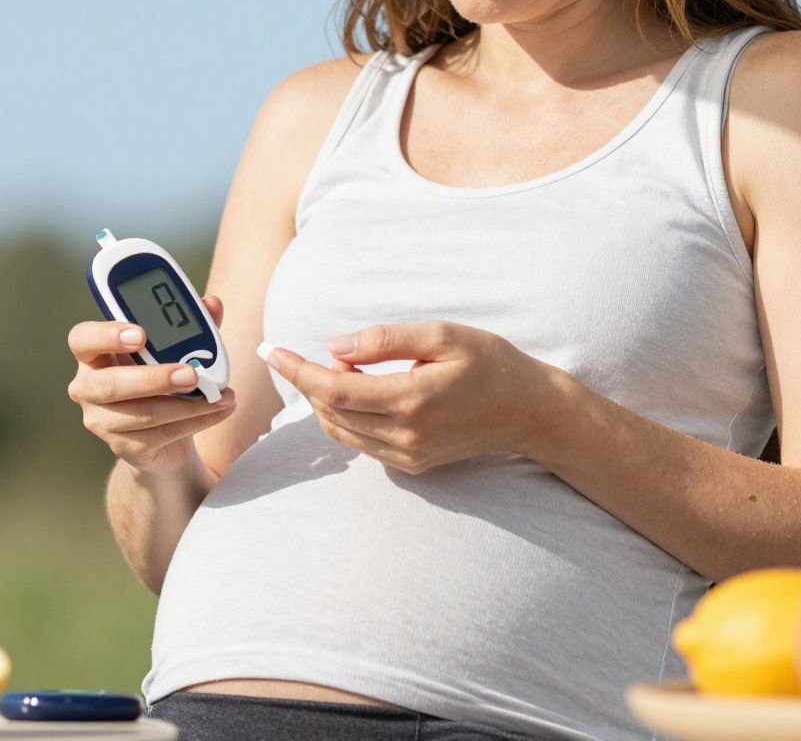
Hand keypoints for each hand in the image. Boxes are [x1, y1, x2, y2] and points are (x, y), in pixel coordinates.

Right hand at [67, 294, 237, 472]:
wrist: (164, 436)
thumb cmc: (163, 380)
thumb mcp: (176, 349)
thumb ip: (191, 326)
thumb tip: (212, 304)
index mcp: (94, 354)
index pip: (83, 339)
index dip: (107, 335)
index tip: (142, 334)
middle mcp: (88, 387)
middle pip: (110, 384)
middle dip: (154, 378)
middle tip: (192, 375)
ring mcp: (102, 420)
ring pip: (142, 413)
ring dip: (188, 405)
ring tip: (220, 395)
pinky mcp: (123, 446)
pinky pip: (160, 435)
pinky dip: (196, 421)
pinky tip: (219, 410)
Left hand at [262, 321, 560, 474]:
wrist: (530, 411)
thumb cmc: (491, 363)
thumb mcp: (442, 335)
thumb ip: (386, 340)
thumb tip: (335, 346)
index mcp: (411, 399)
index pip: (333, 388)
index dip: (296, 369)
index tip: (270, 349)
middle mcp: (405, 435)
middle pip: (329, 412)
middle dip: (308, 381)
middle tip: (311, 351)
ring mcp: (408, 456)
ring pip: (340, 431)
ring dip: (325, 401)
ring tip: (342, 368)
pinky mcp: (413, 465)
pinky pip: (360, 444)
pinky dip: (344, 418)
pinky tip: (358, 392)